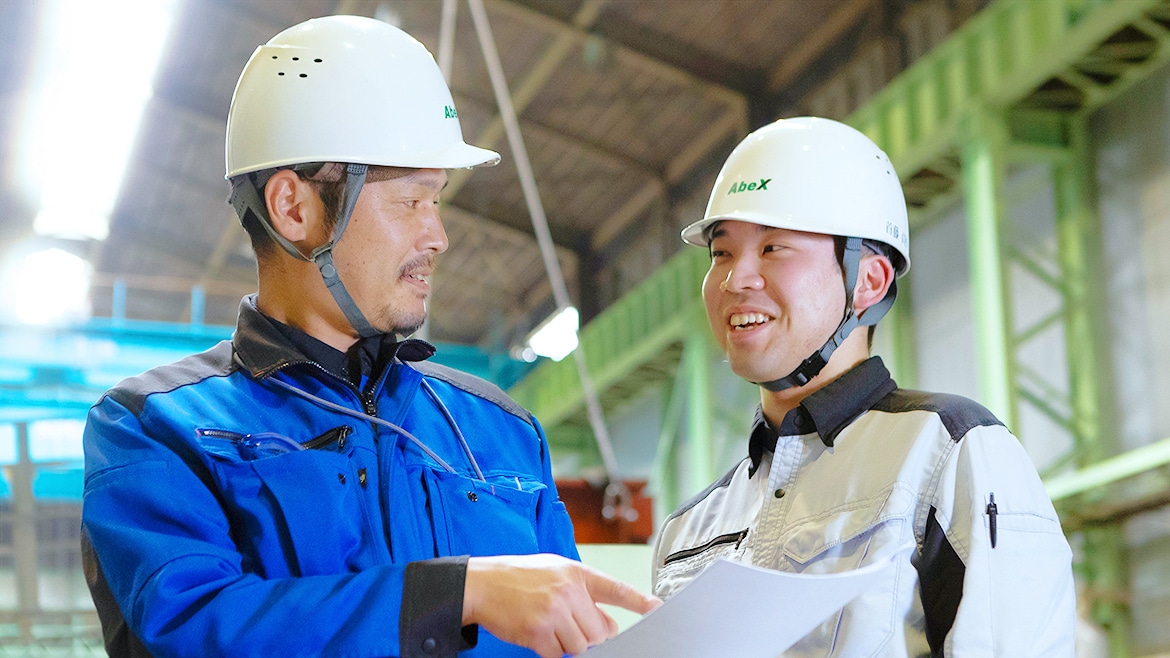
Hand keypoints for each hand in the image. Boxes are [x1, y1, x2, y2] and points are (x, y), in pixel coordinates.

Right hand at [463, 553, 660, 656]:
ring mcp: (553, 613)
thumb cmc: (518, 576)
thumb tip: (608, 624)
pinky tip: (540, 636)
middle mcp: (568, 592)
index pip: (615, 589)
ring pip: (582, 647)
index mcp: (576, 574)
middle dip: (591, 635)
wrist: (482, 583)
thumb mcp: (555, 570)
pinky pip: (557, 655)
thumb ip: (583, 592)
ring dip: (571, 645)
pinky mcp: (538, 633)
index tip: (656, 609)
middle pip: (600, 631)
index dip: (639, 601)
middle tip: (573, 626)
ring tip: (554, 629)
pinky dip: (551, 652)